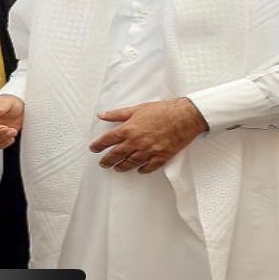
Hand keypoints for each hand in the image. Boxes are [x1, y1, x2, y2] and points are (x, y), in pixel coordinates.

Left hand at [89, 97, 208, 173]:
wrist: (184, 116)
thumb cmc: (162, 110)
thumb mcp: (137, 109)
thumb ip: (117, 114)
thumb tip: (101, 115)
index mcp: (129, 129)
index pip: (108, 140)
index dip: (99, 145)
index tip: (93, 149)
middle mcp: (137, 142)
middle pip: (117, 154)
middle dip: (107, 160)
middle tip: (102, 163)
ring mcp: (149, 150)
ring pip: (131, 163)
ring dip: (122, 166)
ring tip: (117, 168)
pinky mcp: (162, 156)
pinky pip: (149, 167)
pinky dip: (143, 169)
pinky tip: (139, 170)